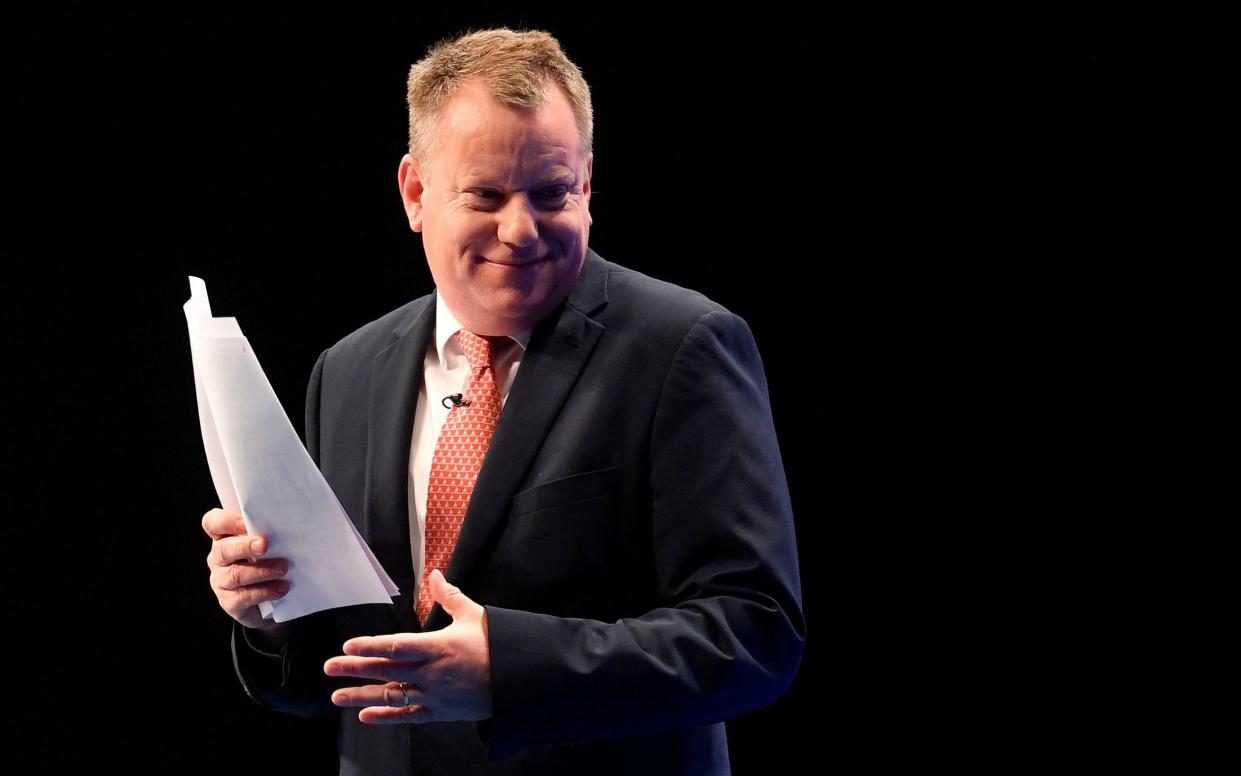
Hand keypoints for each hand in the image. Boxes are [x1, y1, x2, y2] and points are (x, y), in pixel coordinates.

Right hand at [202, 507, 288, 630]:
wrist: (270, 601)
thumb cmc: (269, 562)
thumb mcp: (268, 544)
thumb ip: (269, 533)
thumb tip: (286, 523)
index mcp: (224, 538)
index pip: (213, 523)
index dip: (227, 521)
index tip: (246, 522)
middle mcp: (218, 558)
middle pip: (223, 550)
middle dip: (245, 546)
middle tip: (265, 545)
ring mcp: (221, 581)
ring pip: (235, 575)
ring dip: (261, 571)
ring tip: (282, 569)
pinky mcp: (229, 602)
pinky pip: (243, 596)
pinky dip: (264, 591)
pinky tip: (281, 588)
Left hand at [324, 569, 492, 723]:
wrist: (521, 680)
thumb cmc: (498, 644)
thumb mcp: (475, 615)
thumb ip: (449, 596)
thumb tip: (435, 574)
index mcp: (439, 647)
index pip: (396, 647)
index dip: (370, 646)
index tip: (348, 646)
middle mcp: (432, 674)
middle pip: (386, 672)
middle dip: (354, 669)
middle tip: (329, 668)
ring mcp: (434, 696)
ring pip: (391, 697)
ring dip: (361, 697)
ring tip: (337, 696)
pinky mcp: (441, 713)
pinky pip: (408, 717)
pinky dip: (386, 718)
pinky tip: (366, 717)